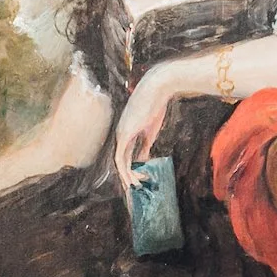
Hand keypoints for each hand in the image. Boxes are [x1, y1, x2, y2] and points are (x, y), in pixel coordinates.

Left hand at [111, 67, 176, 188]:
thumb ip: (144, 145)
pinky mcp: (124, 134)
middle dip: (126, 175)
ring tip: (134, 187)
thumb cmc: (156, 105)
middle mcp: (120, 133)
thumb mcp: (149, 130)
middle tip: (133, 188)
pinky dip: (125, 170)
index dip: (131, 168)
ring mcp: (120, 133)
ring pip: (118, 161)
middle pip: (119, 159)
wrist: (157, 88)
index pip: (124, 154)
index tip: (141, 177)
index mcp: (126, 131)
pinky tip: (132, 179)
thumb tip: (141, 159)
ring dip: (126, 176)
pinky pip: (120, 157)